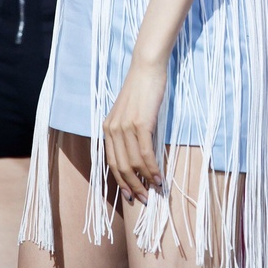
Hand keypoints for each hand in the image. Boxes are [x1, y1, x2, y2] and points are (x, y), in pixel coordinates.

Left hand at [102, 58, 167, 204]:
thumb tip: (139, 158)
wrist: (147, 68)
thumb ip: (129, 133)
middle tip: (145, 200)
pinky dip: (152, 168)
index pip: (112, 163)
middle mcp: (113, 129)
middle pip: (121, 167)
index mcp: (108, 128)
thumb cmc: (142, 89)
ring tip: (156, 190)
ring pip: (134, 163)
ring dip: (145, 181)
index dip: (122, 182)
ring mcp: (126, 126)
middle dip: (133, 186)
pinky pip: (145, 153)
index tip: (132, 195)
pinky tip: (159, 177)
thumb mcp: (130, 113)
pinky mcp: (140, 123)